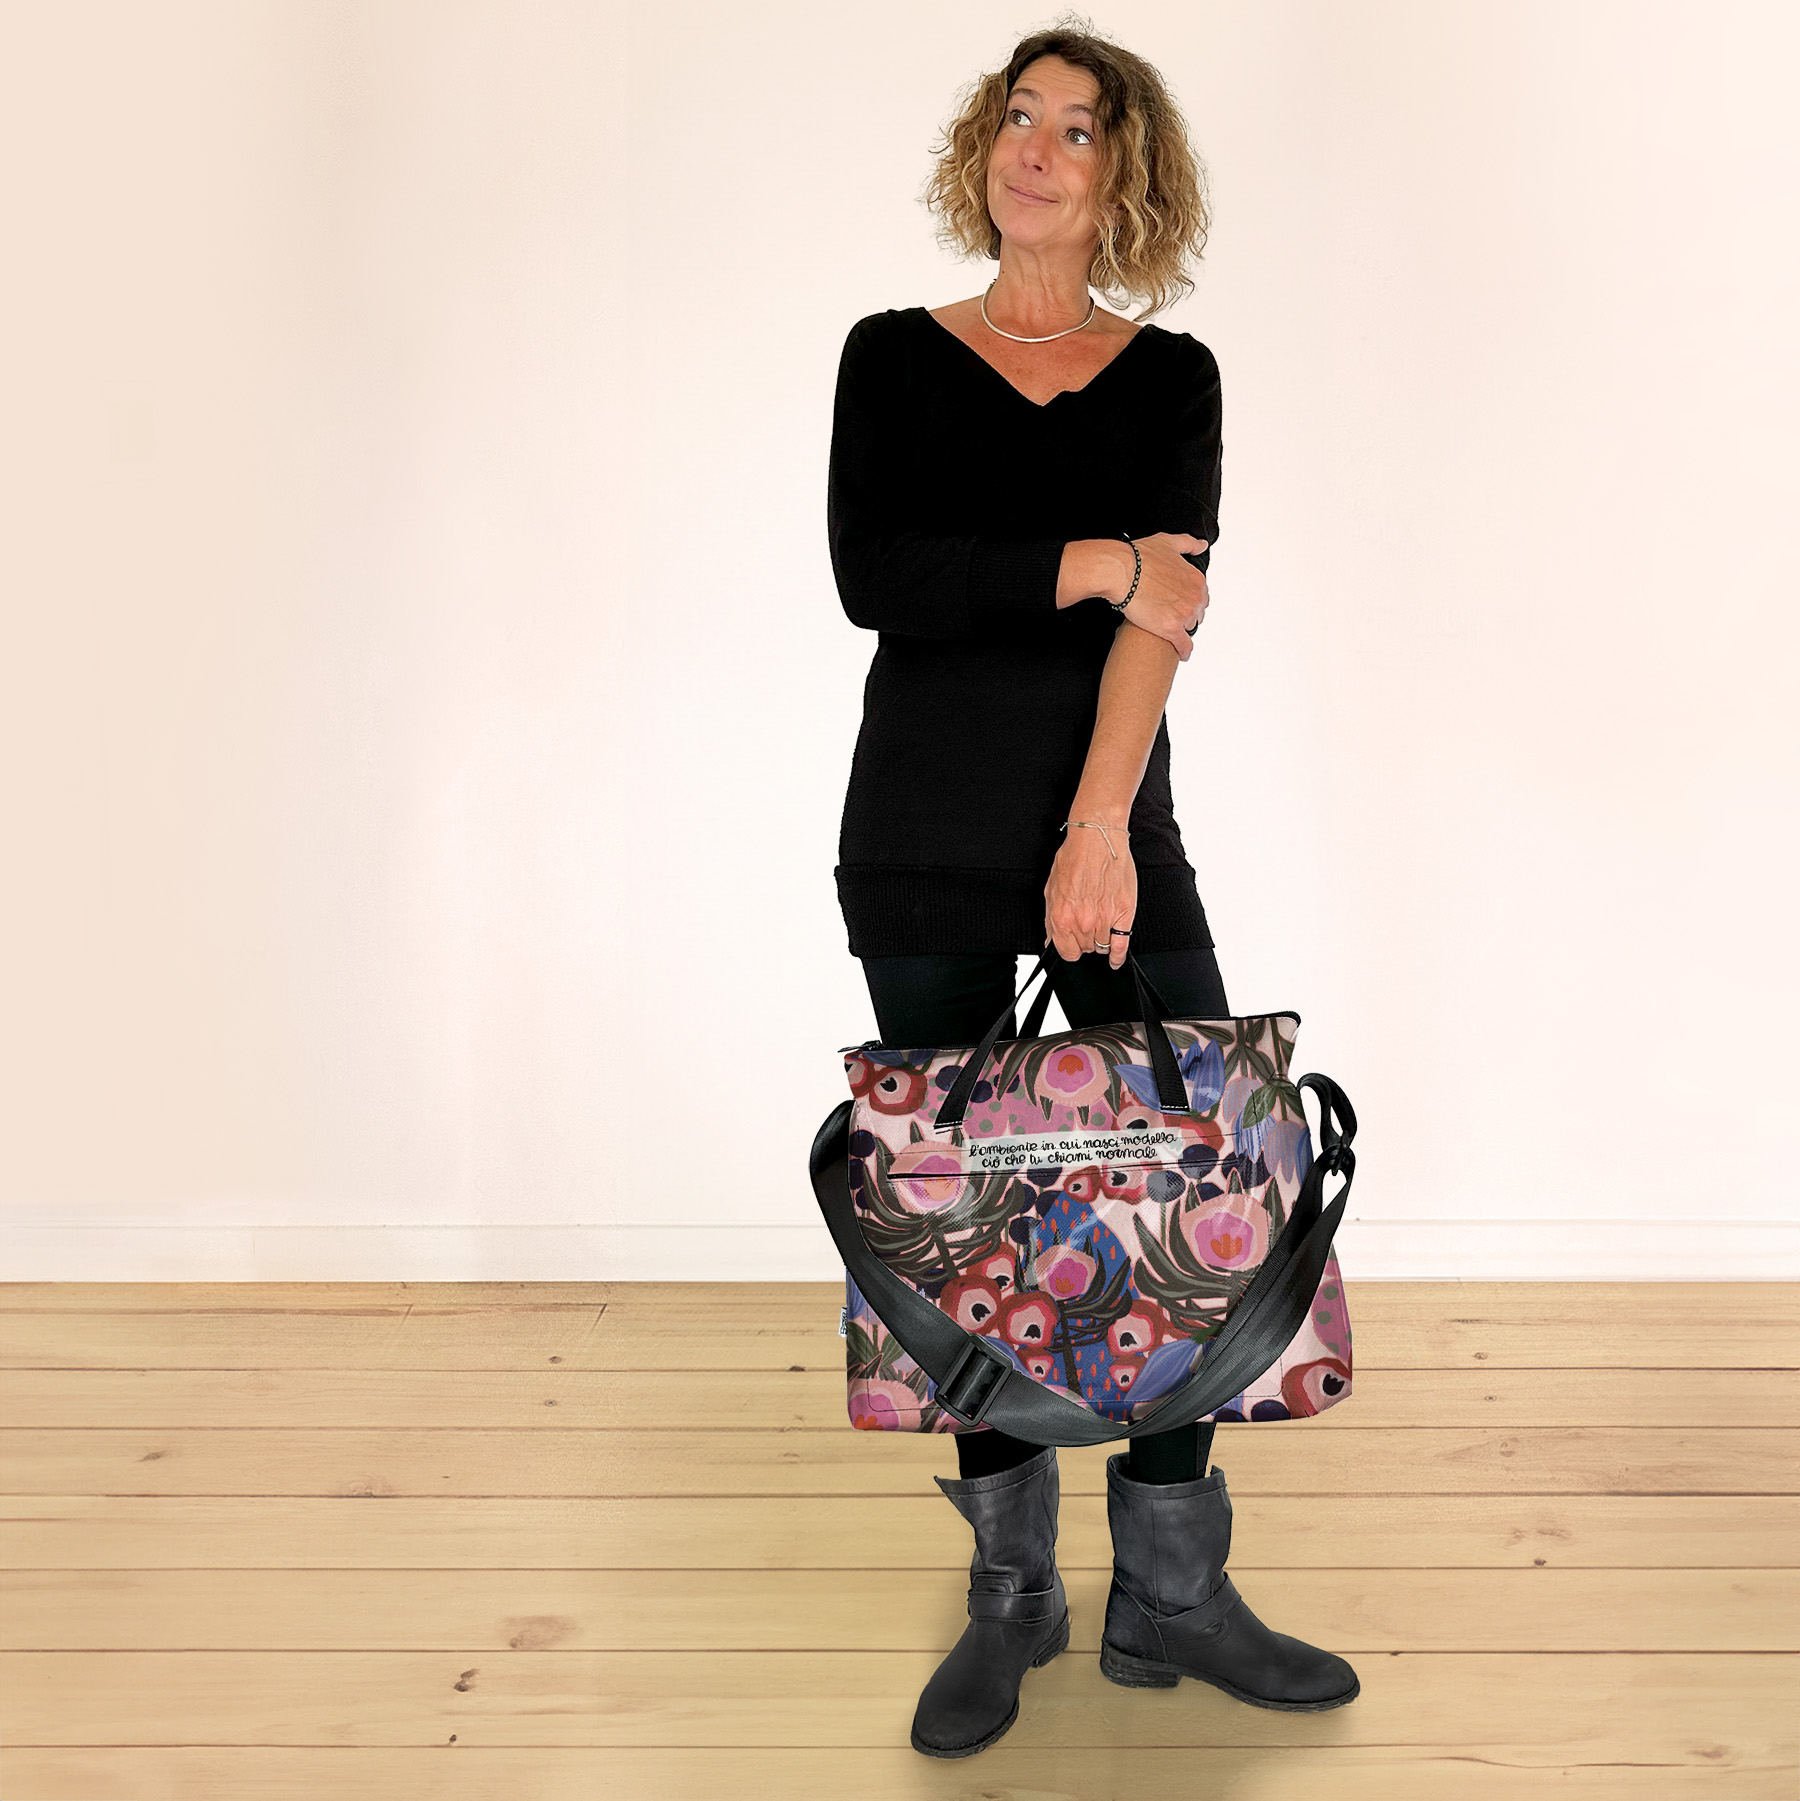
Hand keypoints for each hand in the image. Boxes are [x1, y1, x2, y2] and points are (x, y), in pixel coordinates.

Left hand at [1044, 822, 1136, 967]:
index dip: (1069, 948)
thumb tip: (1051, 940)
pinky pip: (1121, 946)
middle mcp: (1082, 922)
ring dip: (1100, 940)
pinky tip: (1115, 960)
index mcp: (1061, 917)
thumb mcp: (1051, 889)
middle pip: (1085, 949)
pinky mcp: (1124, 914)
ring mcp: (1104, 919)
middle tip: (1087, 924)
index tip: (1073, 944)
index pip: (1066, 952)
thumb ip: (1051, 919)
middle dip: (1084, 940)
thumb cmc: (1074, 858)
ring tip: (1100, 924)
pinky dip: (1118, 956)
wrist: (1097, 839)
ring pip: (1102, 947)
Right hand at [1118, 533, 1209, 658]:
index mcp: (1196, 579)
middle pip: (1196, 613)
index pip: (1200, 596)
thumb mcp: (1168, 542)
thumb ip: (1189, 544)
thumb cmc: (1139, 557)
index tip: (1178, 602)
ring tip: (1167, 629)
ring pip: (1189, 628)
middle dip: (1185, 614)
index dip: (1187, 599)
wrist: (1120, 570)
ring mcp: (1184, 614)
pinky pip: (1184, 645)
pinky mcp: (1171, 629)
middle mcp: (1195, 596)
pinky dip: (1183, 651)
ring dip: (1181, 629)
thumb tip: (1201, 545)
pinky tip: (1181, 654)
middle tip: (1169, 614)